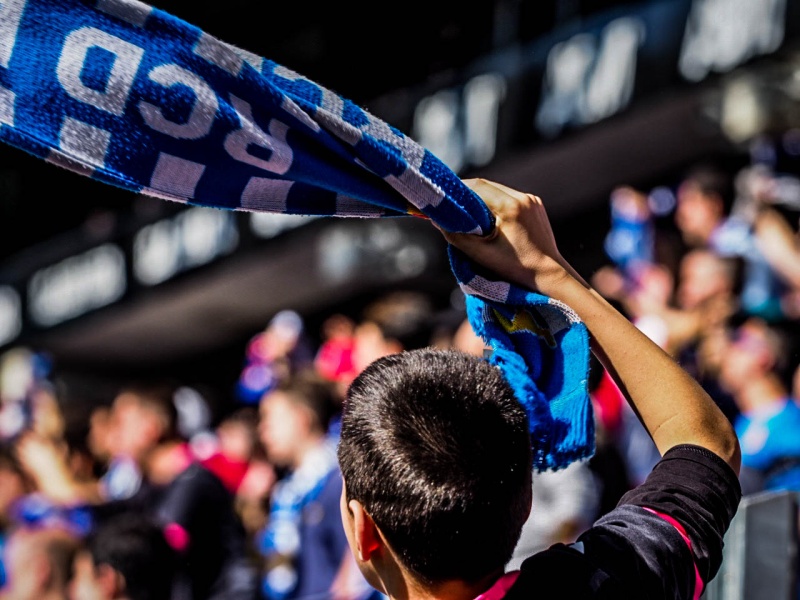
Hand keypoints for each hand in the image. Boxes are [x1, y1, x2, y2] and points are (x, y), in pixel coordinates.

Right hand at [441, 179, 573, 294]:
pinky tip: (489, 217)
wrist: (549, 274)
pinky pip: (510, 197)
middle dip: (466, 193)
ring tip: (468, 213)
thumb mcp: (480, 253)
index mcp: (510, 206)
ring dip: (481, 198)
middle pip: (486, 185)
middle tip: (450, 205)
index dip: (456, 191)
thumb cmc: (515, 267)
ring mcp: (531, 200)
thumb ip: (456, 235)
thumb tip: (437, 219)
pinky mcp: (535, 205)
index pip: (476, 187)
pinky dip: (496, 203)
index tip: (442, 198)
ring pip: (498, 190)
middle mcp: (523, 198)